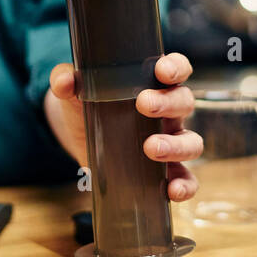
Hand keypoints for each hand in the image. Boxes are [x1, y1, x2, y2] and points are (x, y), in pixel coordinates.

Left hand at [44, 53, 202, 201]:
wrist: (80, 139)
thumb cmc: (88, 104)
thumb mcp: (76, 90)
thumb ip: (66, 79)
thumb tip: (64, 82)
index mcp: (153, 84)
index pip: (177, 68)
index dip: (176, 67)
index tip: (162, 71)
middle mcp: (168, 111)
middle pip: (184, 102)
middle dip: (168, 103)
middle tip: (143, 105)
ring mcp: (170, 141)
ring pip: (191, 141)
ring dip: (176, 145)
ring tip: (150, 148)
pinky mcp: (164, 172)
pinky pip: (187, 178)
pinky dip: (185, 184)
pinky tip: (172, 189)